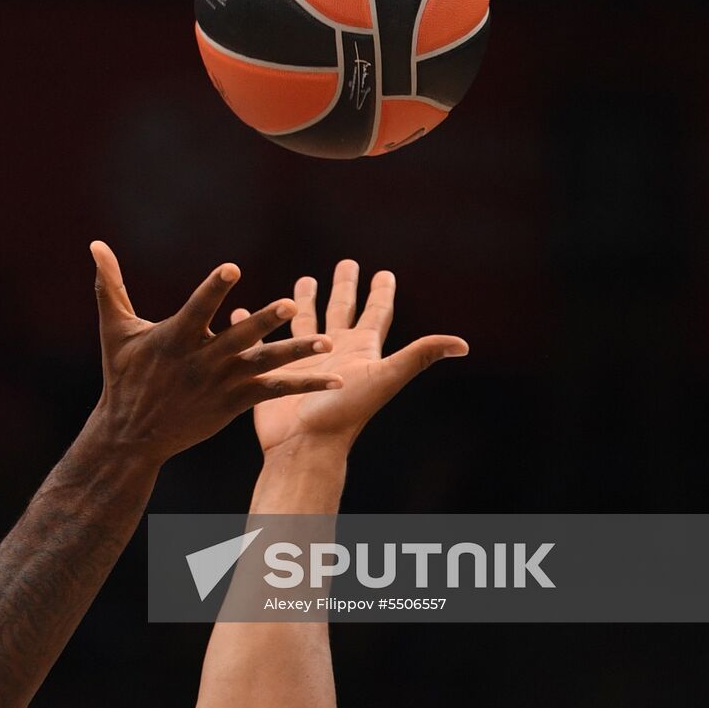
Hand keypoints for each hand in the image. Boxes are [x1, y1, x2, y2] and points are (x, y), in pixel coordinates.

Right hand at [88, 241, 342, 462]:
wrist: (131, 435)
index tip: (231, 268)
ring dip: (295, 352)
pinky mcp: (234, 402)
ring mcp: (220, 383)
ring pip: (263, 364)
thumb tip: (95, 244)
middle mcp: (201, 361)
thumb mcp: (114, 329)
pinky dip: (305, 384)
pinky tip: (336, 379)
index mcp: (173, 339)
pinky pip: (274, 390)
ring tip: (326, 341)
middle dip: (264, 321)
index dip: (214, 289)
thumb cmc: (122, 376)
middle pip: (238, 337)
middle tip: (291, 304)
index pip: (198, 308)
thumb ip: (110, 284)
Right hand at [234, 259, 467, 459]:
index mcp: (361, 350)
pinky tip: (244, 311)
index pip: (376, 314)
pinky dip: (256, 324)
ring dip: (305, 302)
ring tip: (303, 280)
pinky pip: (264, 341)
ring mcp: (304, 362)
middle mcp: (334, 353)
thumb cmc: (346, 410)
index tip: (385, 274)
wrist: (305, 444)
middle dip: (346, 287)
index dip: (382, 293)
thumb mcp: (386, 376)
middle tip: (347, 263)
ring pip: (305, 323)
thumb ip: (420, 355)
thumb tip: (464, 344)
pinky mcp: (277, 370)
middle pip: (342, 312)